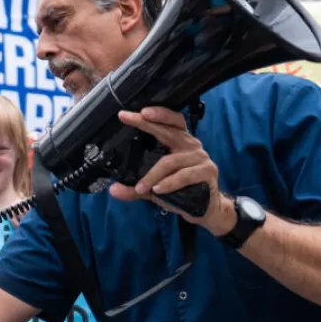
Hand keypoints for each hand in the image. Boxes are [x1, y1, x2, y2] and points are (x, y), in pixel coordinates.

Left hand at [110, 107, 233, 235]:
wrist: (205, 208)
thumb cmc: (180, 191)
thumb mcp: (153, 189)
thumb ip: (134, 189)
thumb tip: (113, 190)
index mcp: (179, 142)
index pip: (169, 122)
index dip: (155, 114)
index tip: (129, 113)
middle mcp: (190, 145)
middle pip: (170, 129)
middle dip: (149, 123)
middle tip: (133, 118)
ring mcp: (200, 158)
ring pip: (170, 161)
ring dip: (152, 174)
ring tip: (140, 187)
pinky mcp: (207, 172)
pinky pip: (183, 175)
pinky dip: (169, 183)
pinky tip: (158, 189)